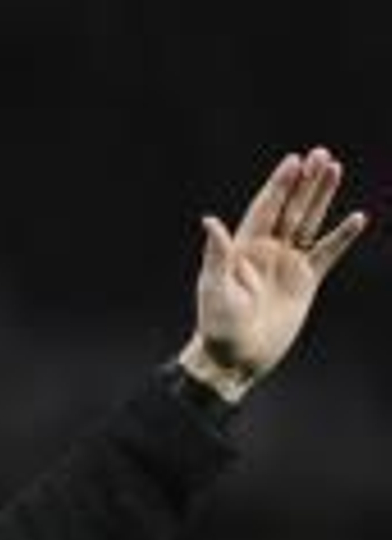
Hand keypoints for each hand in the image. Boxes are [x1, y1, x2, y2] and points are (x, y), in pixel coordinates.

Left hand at [180, 147, 368, 401]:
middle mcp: (266, 251)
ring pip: (309, 223)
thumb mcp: (214, 289)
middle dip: (305, 182)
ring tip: (335, 168)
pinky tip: (356, 218)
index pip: (264, 208)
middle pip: (290, 208)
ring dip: (322, 197)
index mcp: (243, 249)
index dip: (278, 185)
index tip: (293, 160)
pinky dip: (341, 237)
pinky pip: (327, 253)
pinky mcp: (304, 282)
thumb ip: (216, 255)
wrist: (235, 358)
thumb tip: (210, 221)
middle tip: (321, 154)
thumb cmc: (217, 325)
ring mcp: (287, 265)